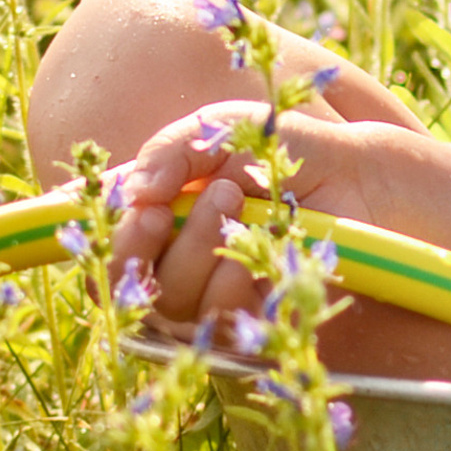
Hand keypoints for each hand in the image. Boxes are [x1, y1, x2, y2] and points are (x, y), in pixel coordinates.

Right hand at [105, 98, 373, 336]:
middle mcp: (169, 259)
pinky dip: (234, 281)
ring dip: (202, 248)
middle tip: (203, 195)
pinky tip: (262, 249)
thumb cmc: (278, 148)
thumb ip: (168, 151)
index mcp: (153, 214)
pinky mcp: (242, 322)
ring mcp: (204, 295)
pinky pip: (216, 321)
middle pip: (126, 279)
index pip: (101, 247)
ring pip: (171, 301)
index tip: (143, 210)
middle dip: (152, 241)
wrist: (349, 177)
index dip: (101, 241)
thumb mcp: (218, 129)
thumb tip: (132, 192)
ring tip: (241, 201)